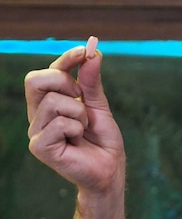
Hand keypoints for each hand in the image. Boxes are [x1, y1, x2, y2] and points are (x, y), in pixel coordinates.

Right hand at [24, 39, 124, 194]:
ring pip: (54, 101)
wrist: (109, 168)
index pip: (47, 72)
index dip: (66, 58)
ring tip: (83, 128)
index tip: (86, 51)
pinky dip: (77, 128)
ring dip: (80, 113)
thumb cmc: (102, 138)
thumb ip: (92, 81)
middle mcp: (38, 114)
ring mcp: (36, 131)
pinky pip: (59, 123)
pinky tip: (77, 140)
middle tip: (83, 100)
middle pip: (36, 79)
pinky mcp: (40, 146)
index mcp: (49, 102)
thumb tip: (92, 51)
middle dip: (67, 83)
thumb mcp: (99, 104)